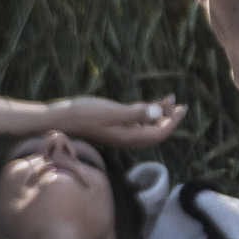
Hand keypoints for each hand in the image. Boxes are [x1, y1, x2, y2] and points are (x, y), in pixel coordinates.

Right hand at [46, 94, 185, 147]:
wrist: (57, 120)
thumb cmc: (82, 114)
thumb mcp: (111, 111)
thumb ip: (135, 113)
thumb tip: (157, 114)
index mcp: (128, 137)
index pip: (158, 133)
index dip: (172, 121)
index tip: (181, 107)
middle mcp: (125, 138)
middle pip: (154, 132)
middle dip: (167, 117)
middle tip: (175, 101)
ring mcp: (117, 134)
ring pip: (144, 127)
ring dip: (156, 115)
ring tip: (165, 100)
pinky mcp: (110, 127)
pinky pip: (134, 124)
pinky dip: (143, 114)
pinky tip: (146, 105)